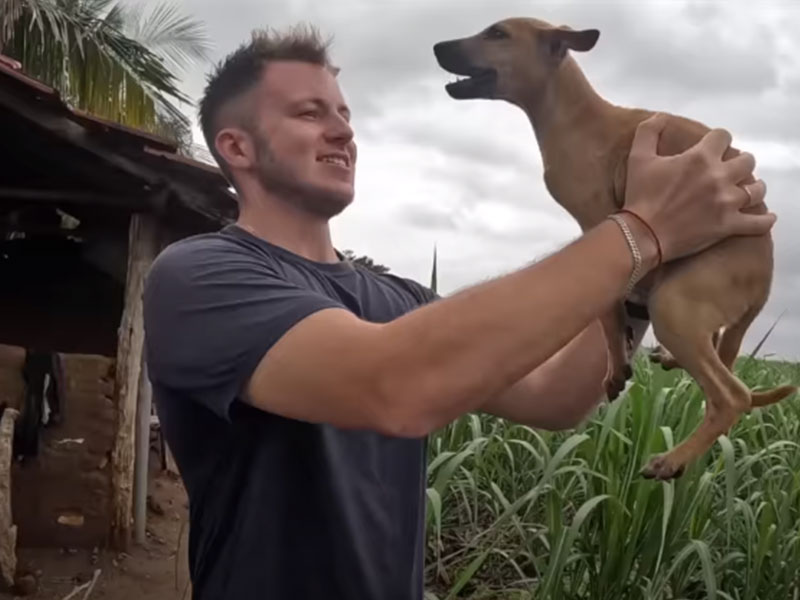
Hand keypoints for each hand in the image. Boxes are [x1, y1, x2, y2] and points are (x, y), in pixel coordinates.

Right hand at [622, 113, 775, 262]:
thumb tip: (660, 116)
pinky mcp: (728, 225)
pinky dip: (765, 220)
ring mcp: (727, 202)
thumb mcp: (637, 158)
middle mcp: (718, 177)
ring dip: (753, 188)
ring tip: (747, 191)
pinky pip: (758, 223)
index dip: (718, 140)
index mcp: (699, 158)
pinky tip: (766, 217)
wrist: (642, 235)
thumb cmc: (639, 196)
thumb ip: (649, 131)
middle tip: (731, 170)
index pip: (723, 136)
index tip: (714, 147)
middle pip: (747, 161)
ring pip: (757, 189)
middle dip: (740, 163)